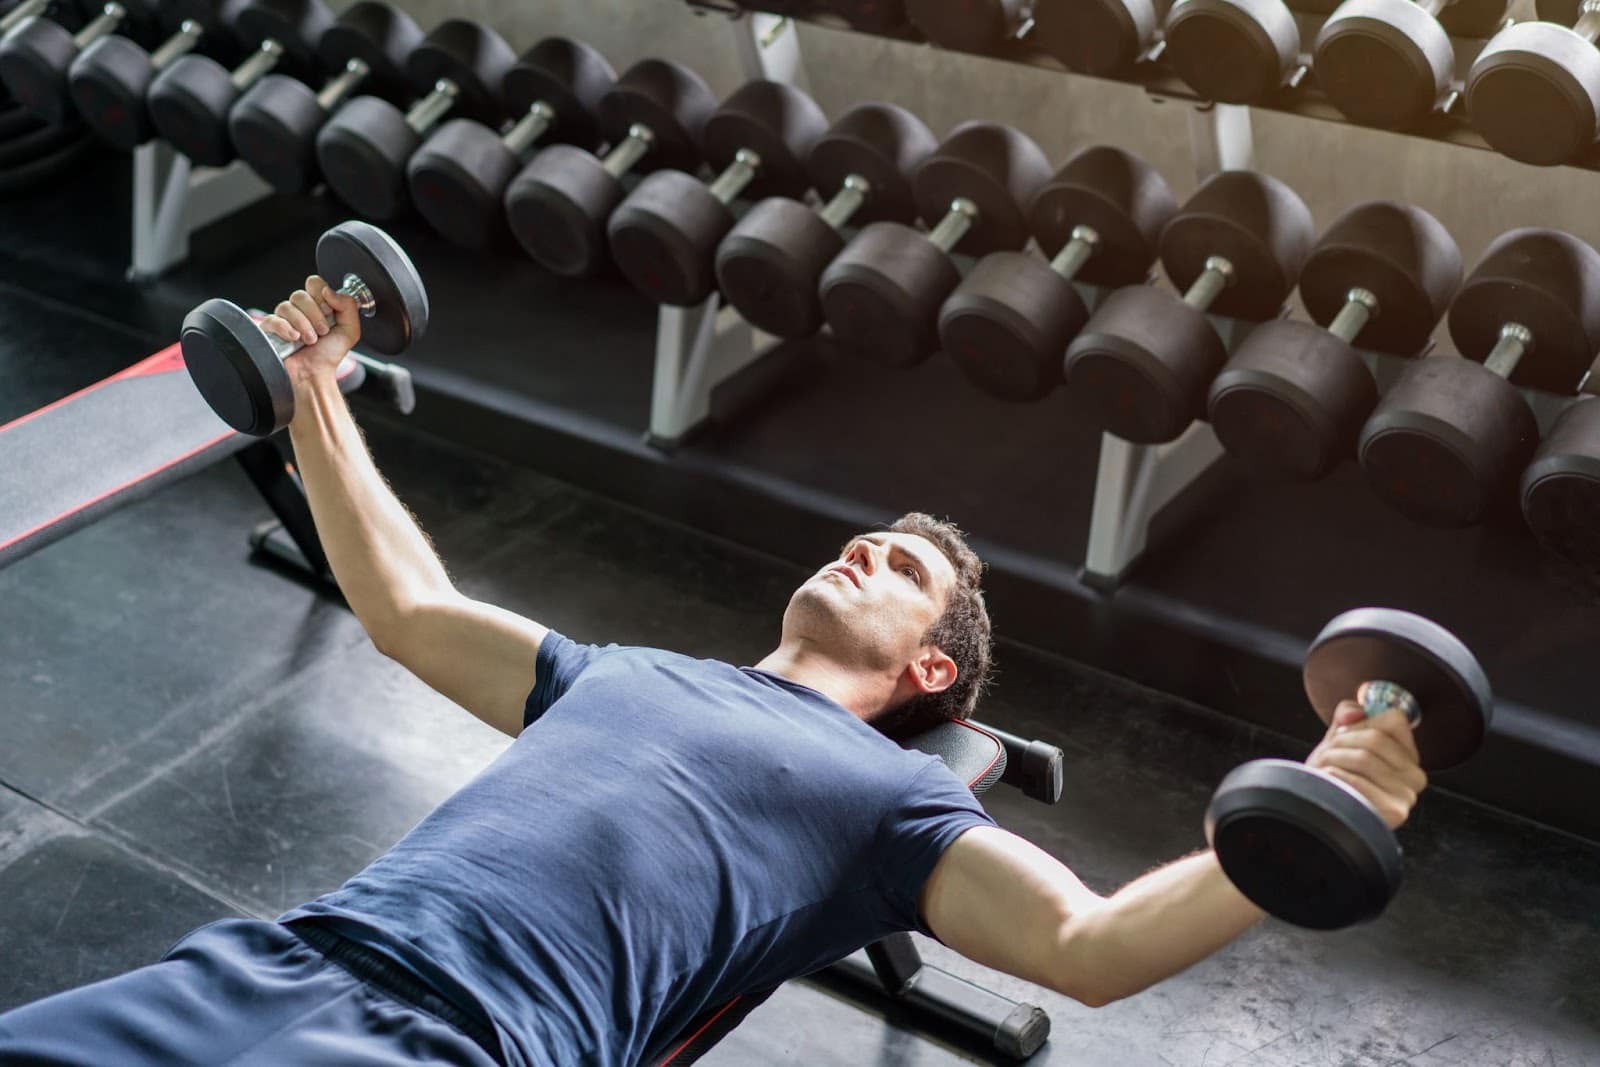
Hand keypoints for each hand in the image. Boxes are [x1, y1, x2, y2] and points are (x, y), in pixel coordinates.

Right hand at [258, 275, 361, 386]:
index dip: (322, 296)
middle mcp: (300, 309)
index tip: (329, 312)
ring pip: (286, 306)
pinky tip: (294, 339)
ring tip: (310, 340)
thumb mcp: (350, 329)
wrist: (315, 374)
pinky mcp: (270, 329)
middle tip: (322, 331)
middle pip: (299, 294)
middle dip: (314, 315)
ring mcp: (284, 318)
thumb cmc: (329, 354)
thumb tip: (328, 290)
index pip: (314, 283)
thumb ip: (348, 305)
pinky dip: (286, 329)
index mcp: (318, 305)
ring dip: (303, 325)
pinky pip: (273, 319)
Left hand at [1305, 686, 1427, 829]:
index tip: (1345, 734)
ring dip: (1333, 758)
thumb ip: (1349, 716)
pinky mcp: (1394, 811)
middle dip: (1341, 741)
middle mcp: (1415, 776)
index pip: (1394, 719)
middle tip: (1327, 754)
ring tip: (1325, 769)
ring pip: (1363, 757)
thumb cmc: (1334, 777)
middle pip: (1375, 738)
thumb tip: (1354, 711)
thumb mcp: (1341, 739)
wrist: (1323, 813)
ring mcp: (1407, 795)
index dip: (1361, 723)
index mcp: (1408, 756)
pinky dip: (1333, 776)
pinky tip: (1329, 783)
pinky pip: (1356, 780)